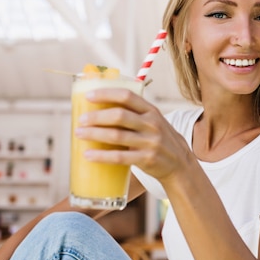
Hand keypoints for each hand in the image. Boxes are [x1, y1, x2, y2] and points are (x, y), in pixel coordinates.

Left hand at [74, 87, 194, 182]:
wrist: (180, 164)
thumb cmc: (159, 140)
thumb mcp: (153, 122)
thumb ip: (135, 114)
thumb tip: (101, 108)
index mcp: (151, 111)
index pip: (127, 96)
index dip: (106, 94)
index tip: (89, 96)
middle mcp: (151, 124)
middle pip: (119, 116)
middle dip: (96, 116)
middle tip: (81, 119)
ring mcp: (150, 142)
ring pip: (116, 136)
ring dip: (94, 134)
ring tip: (79, 133)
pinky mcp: (146, 159)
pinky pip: (119, 157)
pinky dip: (101, 156)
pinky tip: (88, 154)